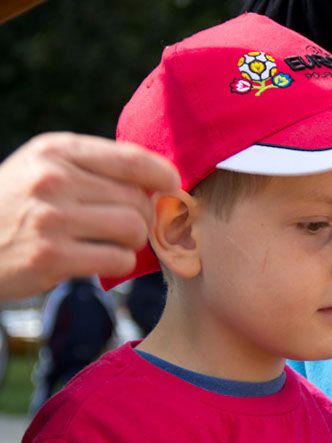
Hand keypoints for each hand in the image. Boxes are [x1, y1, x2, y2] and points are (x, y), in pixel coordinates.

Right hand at [0, 132, 178, 299]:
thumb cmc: (18, 205)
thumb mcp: (45, 168)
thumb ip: (96, 168)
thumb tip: (164, 180)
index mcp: (56, 150)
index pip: (133, 159)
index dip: (164, 176)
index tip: (171, 188)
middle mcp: (53, 179)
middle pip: (138, 199)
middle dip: (145, 216)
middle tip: (132, 226)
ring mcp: (51, 218)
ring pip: (133, 228)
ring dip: (134, 241)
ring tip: (113, 242)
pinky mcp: (51, 257)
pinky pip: (118, 259)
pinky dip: (119, 263)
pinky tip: (99, 259)